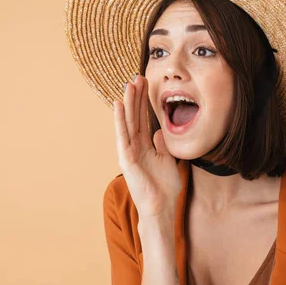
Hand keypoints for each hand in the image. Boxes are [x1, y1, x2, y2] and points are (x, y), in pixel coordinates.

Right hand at [113, 74, 182, 219]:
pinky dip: (120, 120)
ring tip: (128, 84)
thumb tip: (160, 131)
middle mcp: (134, 146)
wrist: (161, 207)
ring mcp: (129, 151)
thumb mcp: (168, 160)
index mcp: (145, 146)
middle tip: (137, 76)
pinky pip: (122, 135)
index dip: (144, 101)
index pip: (143, 118)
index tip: (146, 84)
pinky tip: (118, 105)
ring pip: (127, 122)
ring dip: (127, 103)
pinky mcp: (126, 158)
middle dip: (136, 96)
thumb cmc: (164, 188)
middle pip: (134, 116)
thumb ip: (163, 145)